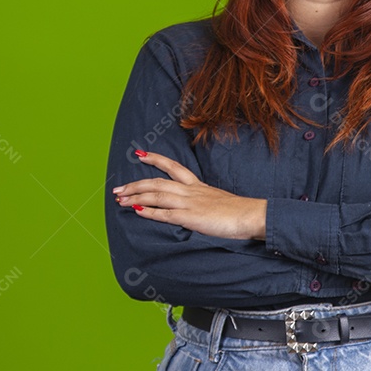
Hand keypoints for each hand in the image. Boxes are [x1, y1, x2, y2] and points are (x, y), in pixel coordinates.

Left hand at [113, 150, 267, 240]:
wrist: (251, 215)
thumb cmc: (239, 211)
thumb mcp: (219, 201)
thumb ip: (205, 202)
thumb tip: (198, 208)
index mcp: (198, 185)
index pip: (173, 167)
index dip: (155, 159)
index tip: (140, 153)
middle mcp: (191, 190)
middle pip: (157, 182)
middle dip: (135, 184)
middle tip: (118, 189)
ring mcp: (189, 202)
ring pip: (156, 195)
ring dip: (136, 197)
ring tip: (120, 200)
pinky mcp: (190, 217)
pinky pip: (164, 213)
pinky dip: (149, 211)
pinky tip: (137, 211)